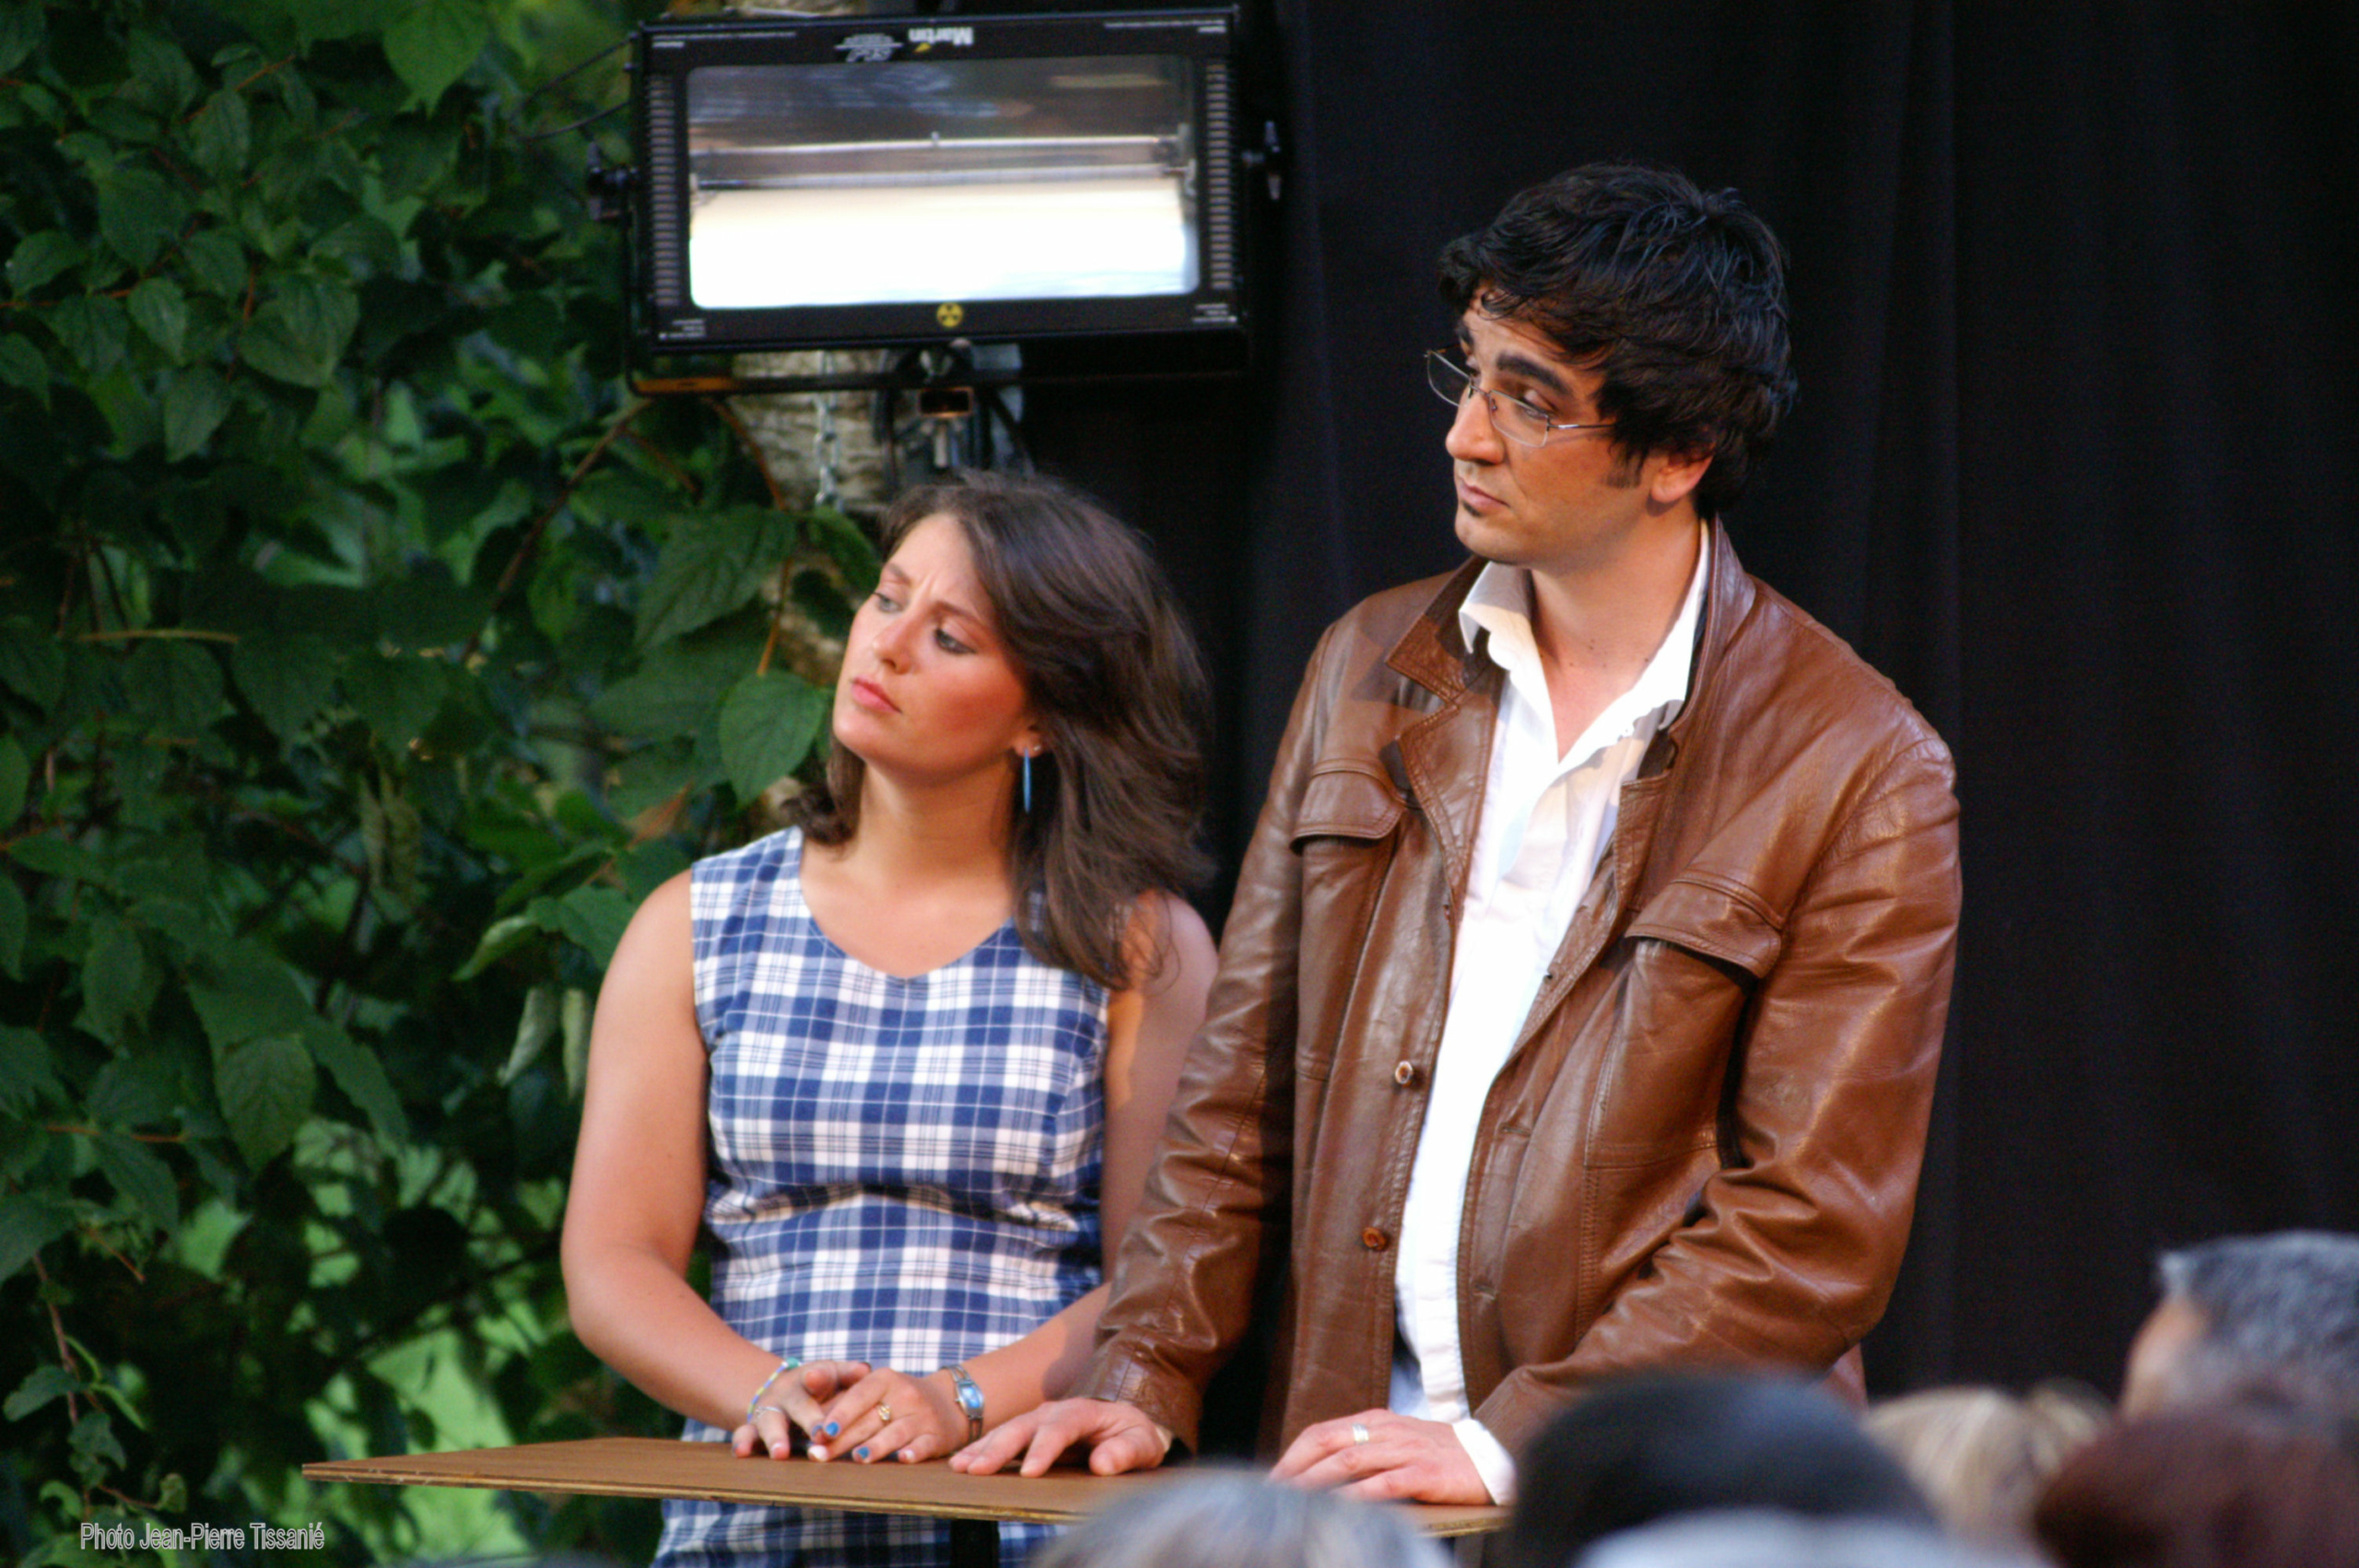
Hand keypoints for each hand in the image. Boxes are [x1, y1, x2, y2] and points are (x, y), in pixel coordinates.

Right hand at [732, 1360, 867, 1459]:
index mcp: (813, 1377)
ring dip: (776, 1437)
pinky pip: (745, 1434)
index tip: (815, 1377)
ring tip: (781, 1453)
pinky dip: (742, 1443)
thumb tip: (865, 1370)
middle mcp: (789, 1392)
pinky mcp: (754, 1427)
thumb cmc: (821, 1386)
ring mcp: (770, 1409)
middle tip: (821, 1435)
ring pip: (770, 1422)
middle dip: (810, 1419)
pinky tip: (742, 1452)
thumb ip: (849, 1375)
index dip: (818, 1377)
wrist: (783, 1391)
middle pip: (799, 1404)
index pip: (819, 1375)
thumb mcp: (835, 1376)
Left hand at [807, 1366, 966, 1464]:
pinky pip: (924, 1444)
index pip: (858, 1396)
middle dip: (843, 1439)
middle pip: (870, 1420)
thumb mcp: (877, 1391)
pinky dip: (914, 1451)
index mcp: (885, 1379)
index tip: (820, 1432)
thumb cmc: (899, 1399)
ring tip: (858, 1458)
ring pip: (896, 1432)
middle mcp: (905, 1395)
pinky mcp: (937, 1436)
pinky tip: (903, 1459)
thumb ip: (847, 1404)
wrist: (949, 1400)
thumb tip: (814, 1427)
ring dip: (876, 1445)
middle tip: (820, 1456)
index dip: (839, 1414)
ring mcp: (922, 1416)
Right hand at [949, 1397, 1170, 1477]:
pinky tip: (960, 1463)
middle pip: (1024, 1427)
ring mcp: (1038, 1419)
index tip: (1029, 1472)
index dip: (1043, 1449)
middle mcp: (1054, 1411)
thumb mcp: (1142, 1443)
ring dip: (982, 1449)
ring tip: (960, 1466)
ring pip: (1006, 1431)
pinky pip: (1000, 1438)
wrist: (1126, 1423)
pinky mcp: (1028, 1432)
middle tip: (978, 1469)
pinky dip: (979, 1449)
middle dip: (1000, 1448)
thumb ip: (1126, 1452)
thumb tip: (1103, 1464)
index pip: (1061, 1428)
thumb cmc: (1134, 1435)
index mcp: (1083, 1411)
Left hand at [1268, 1410, 1490, 1503]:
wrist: (1492, 1458)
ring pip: (1348, 1460)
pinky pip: (1383, 1484)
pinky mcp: (1424, 1474)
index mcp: (1376, 1421)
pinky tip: (1338, 1509)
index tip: (1272, 1480)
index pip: (1322, 1432)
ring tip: (1293, 1502)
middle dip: (1294, 1468)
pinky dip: (1357, 1496)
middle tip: (1272, 1494)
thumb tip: (1323, 1474)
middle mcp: (1386, 1431)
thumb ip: (1365, 1451)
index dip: (1293, 1455)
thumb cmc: (1441, 1456)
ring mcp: (1405, 1450)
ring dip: (1315, 1482)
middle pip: (1327, 1443)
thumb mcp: (1398, 1443)